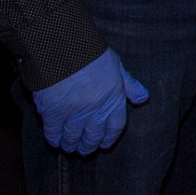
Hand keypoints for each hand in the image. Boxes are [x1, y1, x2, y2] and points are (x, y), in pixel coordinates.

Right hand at [31, 47, 148, 152]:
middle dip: (88, 146)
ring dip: (71, 144)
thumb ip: (129, 84)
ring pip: (72, 137)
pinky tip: (54, 139)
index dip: (109, 138)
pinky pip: (53, 132)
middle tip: (84, 150)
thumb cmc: (90, 52)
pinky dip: (53, 138)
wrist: (62, 44)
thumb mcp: (117, 65)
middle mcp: (95, 109)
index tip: (103, 144)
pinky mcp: (53, 111)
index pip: (116, 127)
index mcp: (113, 98)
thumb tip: (143, 98)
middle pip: (93, 136)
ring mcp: (73, 112)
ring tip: (69, 146)